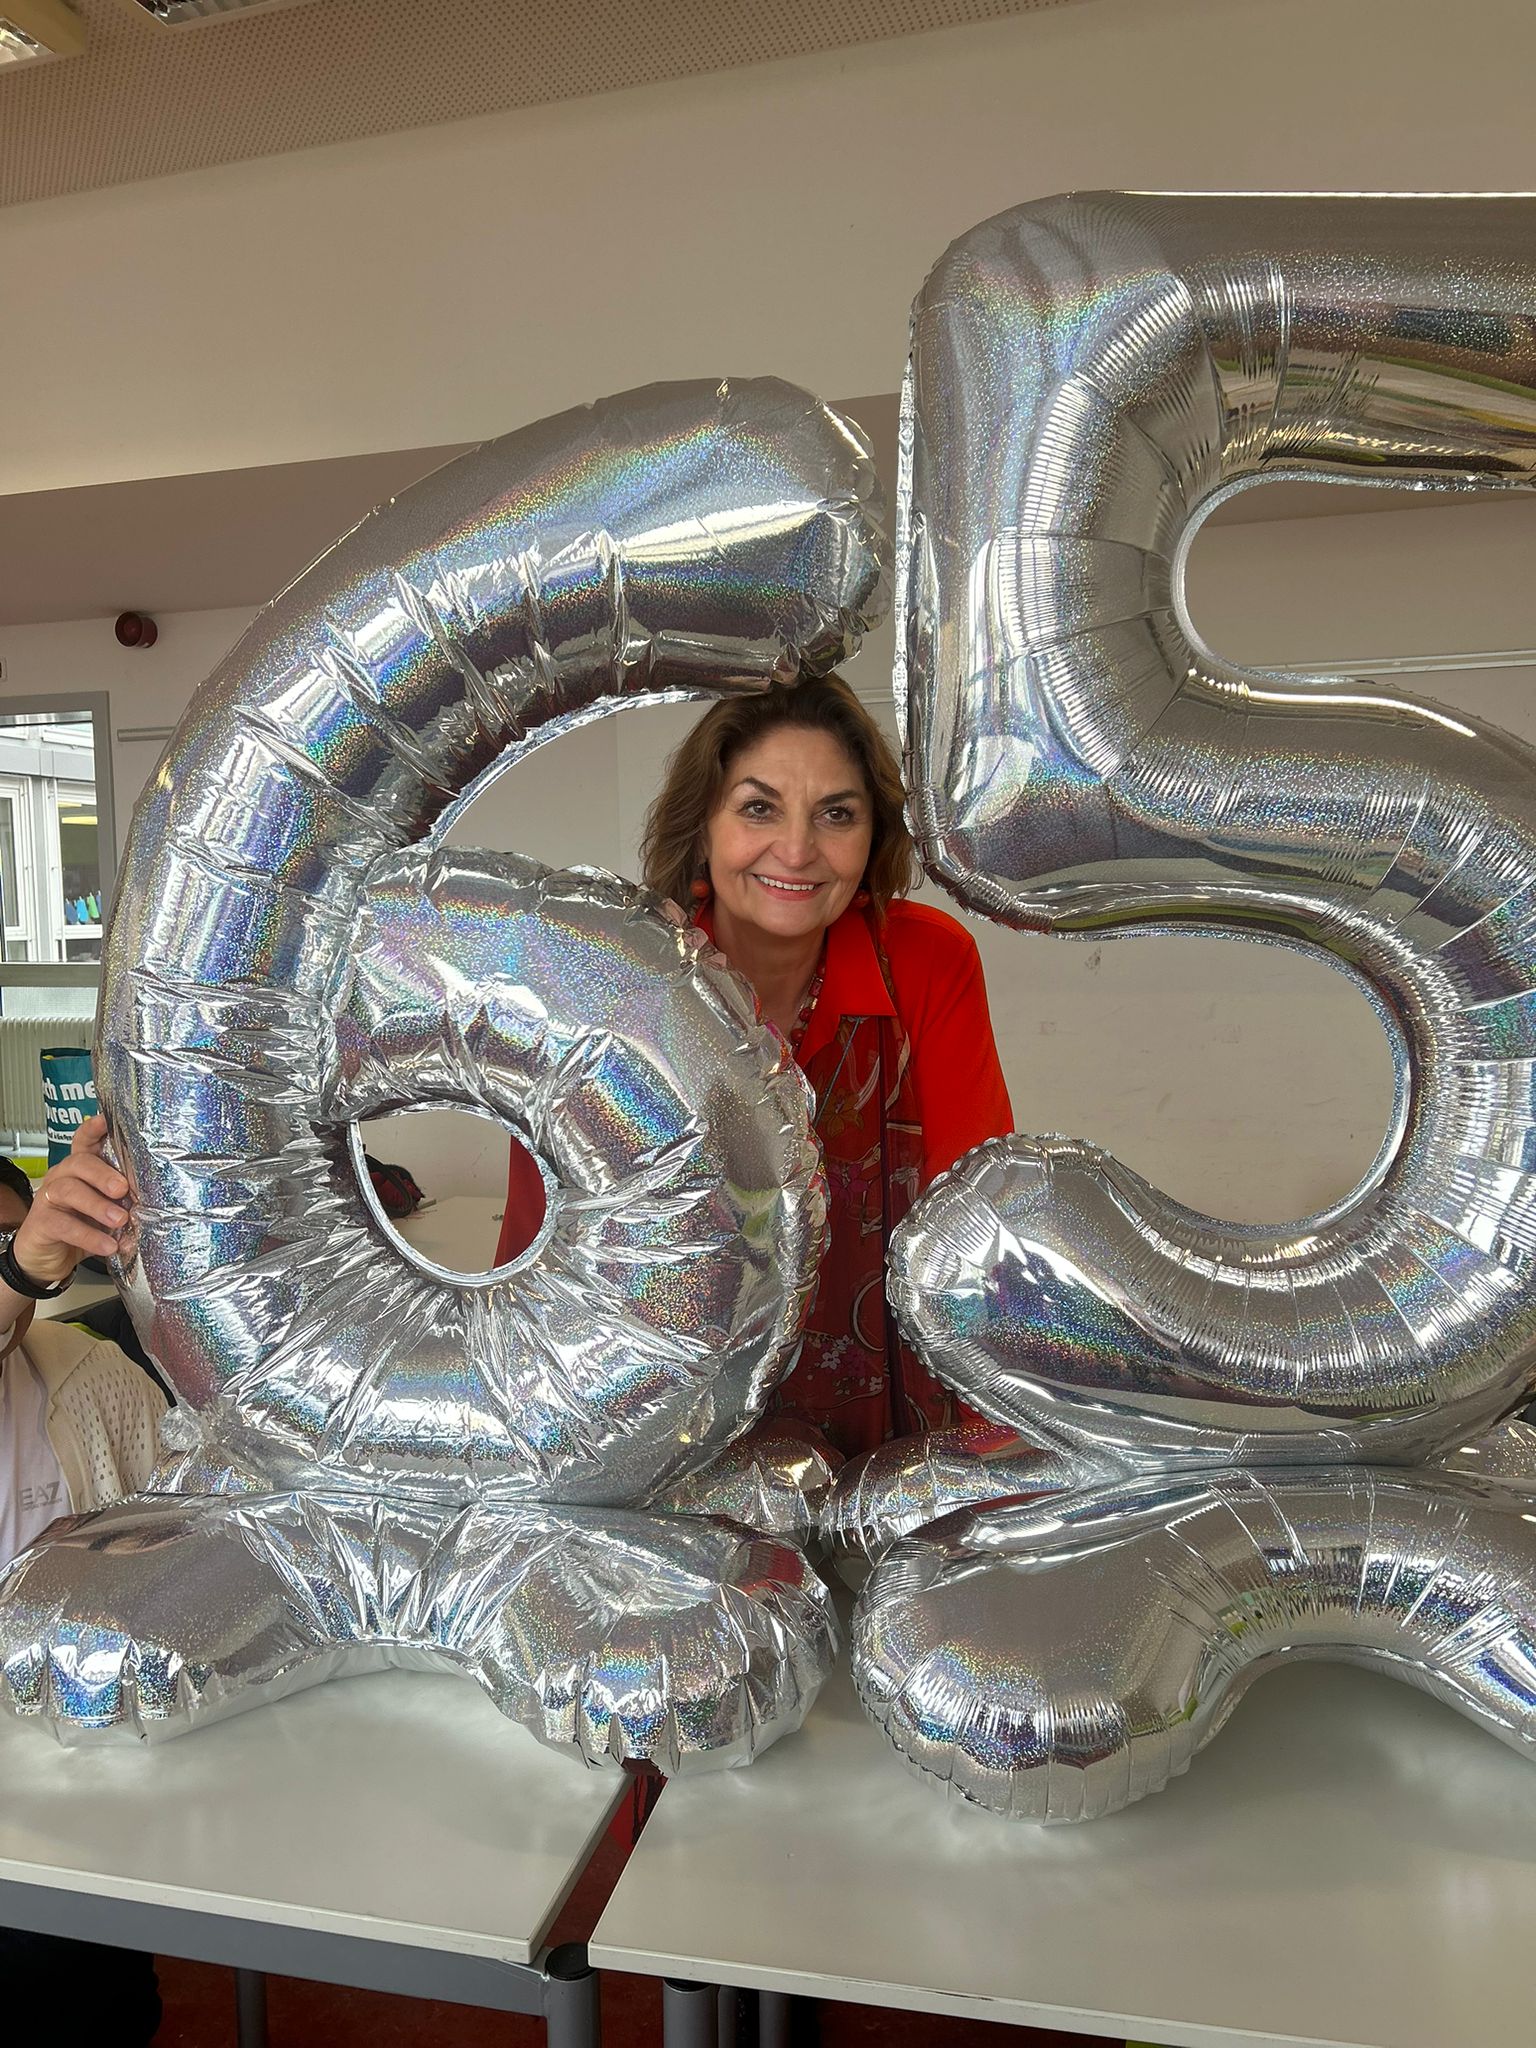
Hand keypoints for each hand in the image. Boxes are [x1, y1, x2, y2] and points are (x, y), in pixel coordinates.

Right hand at [12, 1114, 130, 1286]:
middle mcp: (63, 1177)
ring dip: (97, 1205)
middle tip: (123, 1189)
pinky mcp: (41, 1222)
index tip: (106, 1121)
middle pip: (80, 1163)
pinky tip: (107, 1244)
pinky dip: (88, 1235)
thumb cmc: (84, 1227)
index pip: (85, 1142)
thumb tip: (155, 1199)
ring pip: (70, 1190)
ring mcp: (49, 1198)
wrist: (52, 1259)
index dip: (93, 1130)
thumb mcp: (107, 1209)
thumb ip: (124, 1200)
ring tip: (119, 1219)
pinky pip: (63, 1224)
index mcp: (81, 1170)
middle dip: (103, 1174)